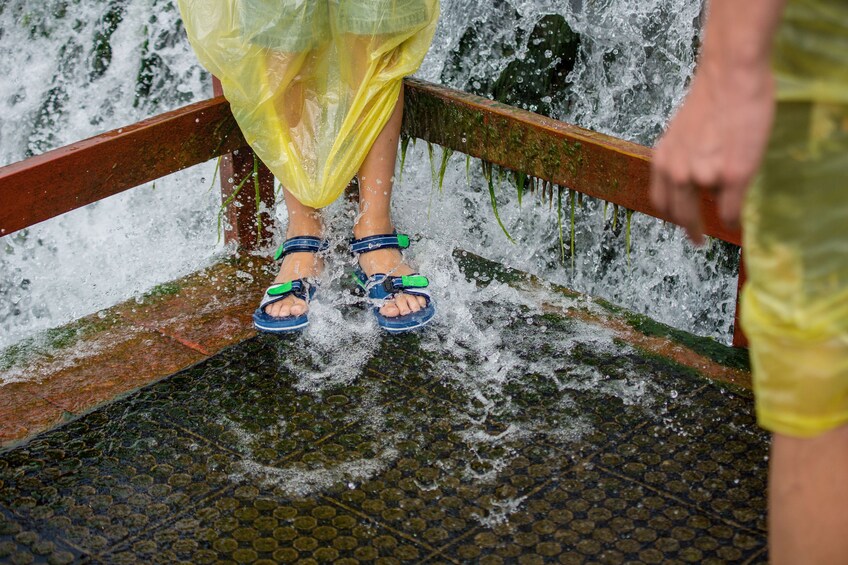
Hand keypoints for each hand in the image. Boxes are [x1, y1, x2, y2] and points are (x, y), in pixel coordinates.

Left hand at [650, 61, 775, 243]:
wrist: (729, 75)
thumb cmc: (711, 96)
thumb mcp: (681, 131)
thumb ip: (681, 155)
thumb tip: (689, 173)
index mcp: (662, 160)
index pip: (661, 201)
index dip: (671, 215)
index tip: (679, 222)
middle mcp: (677, 172)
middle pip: (680, 214)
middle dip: (689, 230)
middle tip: (698, 240)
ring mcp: (705, 175)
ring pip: (709, 209)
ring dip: (715, 216)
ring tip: (724, 218)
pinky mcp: (733, 175)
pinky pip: (730, 210)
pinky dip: (733, 219)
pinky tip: (737, 221)